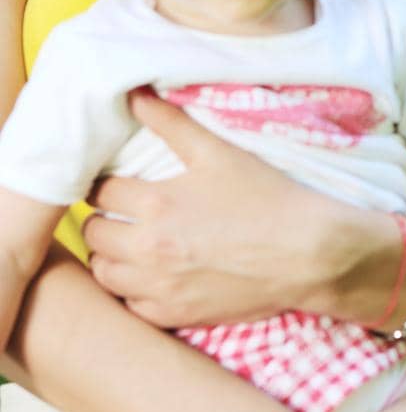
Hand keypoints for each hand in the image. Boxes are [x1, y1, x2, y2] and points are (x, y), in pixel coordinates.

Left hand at [84, 90, 371, 326]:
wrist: (307, 254)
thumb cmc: (266, 198)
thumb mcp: (219, 152)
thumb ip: (171, 123)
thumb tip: (134, 96)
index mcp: (157, 204)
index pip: (100, 191)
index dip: (104, 182)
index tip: (115, 181)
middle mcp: (149, 249)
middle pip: (93, 233)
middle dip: (103, 217)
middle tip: (122, 210)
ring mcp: (160, 287)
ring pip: (104, 273)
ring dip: (111, 254)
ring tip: (131, 241)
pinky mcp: (175, 315)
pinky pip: (129, 305)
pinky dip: (132, 289)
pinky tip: (152, 273)